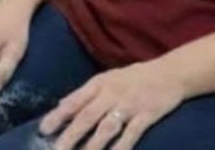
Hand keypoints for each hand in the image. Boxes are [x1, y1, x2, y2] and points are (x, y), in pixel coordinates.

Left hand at [38, 61, 184, 149]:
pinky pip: (131, 134)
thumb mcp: (108, 78)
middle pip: (87, 117)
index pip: (75, 100)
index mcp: (101, 84)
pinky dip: (122, 147)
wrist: (170, 73)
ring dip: (92, 146)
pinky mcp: (146, 115)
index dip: (59, 116)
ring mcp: (129, 105)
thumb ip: (86, 93)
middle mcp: (112, 94)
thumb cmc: (135, 77)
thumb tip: (61, 105)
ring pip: (106, 128)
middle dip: (70, 135)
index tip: (43, 130)